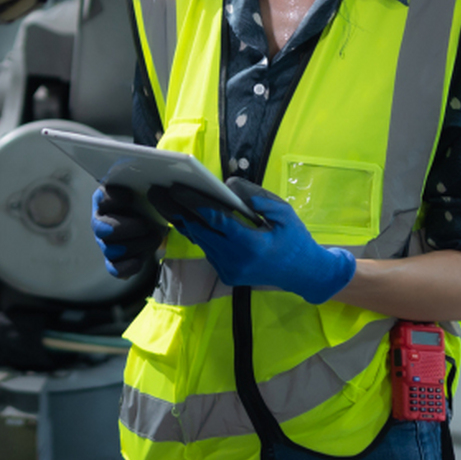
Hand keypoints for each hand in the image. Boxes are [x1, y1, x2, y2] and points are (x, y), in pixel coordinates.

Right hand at [91, 184, 163, 278]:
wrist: (156, 221)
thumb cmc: (149, 201)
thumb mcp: (147, 187)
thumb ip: (144, 181)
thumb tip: (152, 172)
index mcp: (105, 199)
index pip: (102, 199)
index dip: (114, 199)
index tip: (131, 196)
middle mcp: (101, 221)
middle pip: (103, 229)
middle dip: (127, 228)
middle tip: (146, 225)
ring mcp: (105, 242)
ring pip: (111, 249)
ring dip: (135, 245)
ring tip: (154, 238)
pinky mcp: (114, 260)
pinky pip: (114, 268)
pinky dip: (127, 266)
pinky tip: (140, 260)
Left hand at [166, 180, 355, 304]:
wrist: (304, 274)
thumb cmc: (296, 240)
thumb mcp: (284, 213)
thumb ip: (258, 198)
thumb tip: (229, 185)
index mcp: (251, 245)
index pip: (216, 221)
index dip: (193, 203)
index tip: (175, 189)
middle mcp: (235, 261)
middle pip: (198, 232)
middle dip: (176, 210)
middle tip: (156, 191)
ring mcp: (229, 271)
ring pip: (199, 241)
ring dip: (183, 220)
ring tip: (163, 200)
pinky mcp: (226, 275)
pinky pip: (207, 249)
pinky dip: (197, 232)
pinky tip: (184, 215)